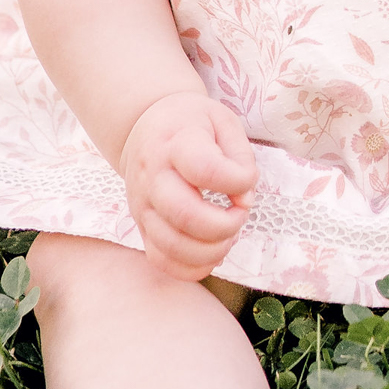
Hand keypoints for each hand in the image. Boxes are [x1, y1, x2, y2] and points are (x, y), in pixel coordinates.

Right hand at [119, 91, 255, 280]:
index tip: (247, 181)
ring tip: (228, 233)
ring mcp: (143, 206)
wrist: (146, 127)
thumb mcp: (222, 121)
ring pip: (172, 246)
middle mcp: (152, 177)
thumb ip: (240, 157)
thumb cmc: (191, 124)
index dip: (237, 181)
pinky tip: (211, 251)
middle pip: (185, 215)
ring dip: (211, 250)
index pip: (206, 169)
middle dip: (225, 225)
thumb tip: (244, 199)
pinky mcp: (141, 227)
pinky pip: (161, 261)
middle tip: (240, 213)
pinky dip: (192, 267)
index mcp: (175, 143)